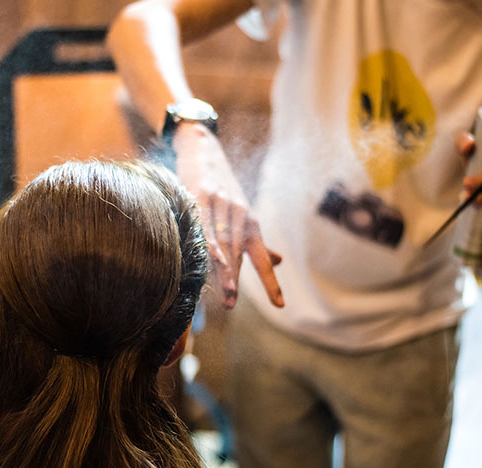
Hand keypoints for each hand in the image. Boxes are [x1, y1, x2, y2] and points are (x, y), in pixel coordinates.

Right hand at [173, 122, 283, 308]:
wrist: (204, 149)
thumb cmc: (222, 188)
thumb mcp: (242, 213)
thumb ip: (256, 241)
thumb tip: (278, 262)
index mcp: (250, 223)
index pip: (262, 258)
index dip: (270, 282)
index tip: (280, 305)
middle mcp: (240, 215)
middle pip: (239, 253)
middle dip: (235, 279)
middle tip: (230, 305)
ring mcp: (221, 203)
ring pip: (222, 240)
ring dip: (224, 267)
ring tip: (224, 292)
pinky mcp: (201, 192)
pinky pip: (203, 220)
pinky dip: (207, 240)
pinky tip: (210, 257)